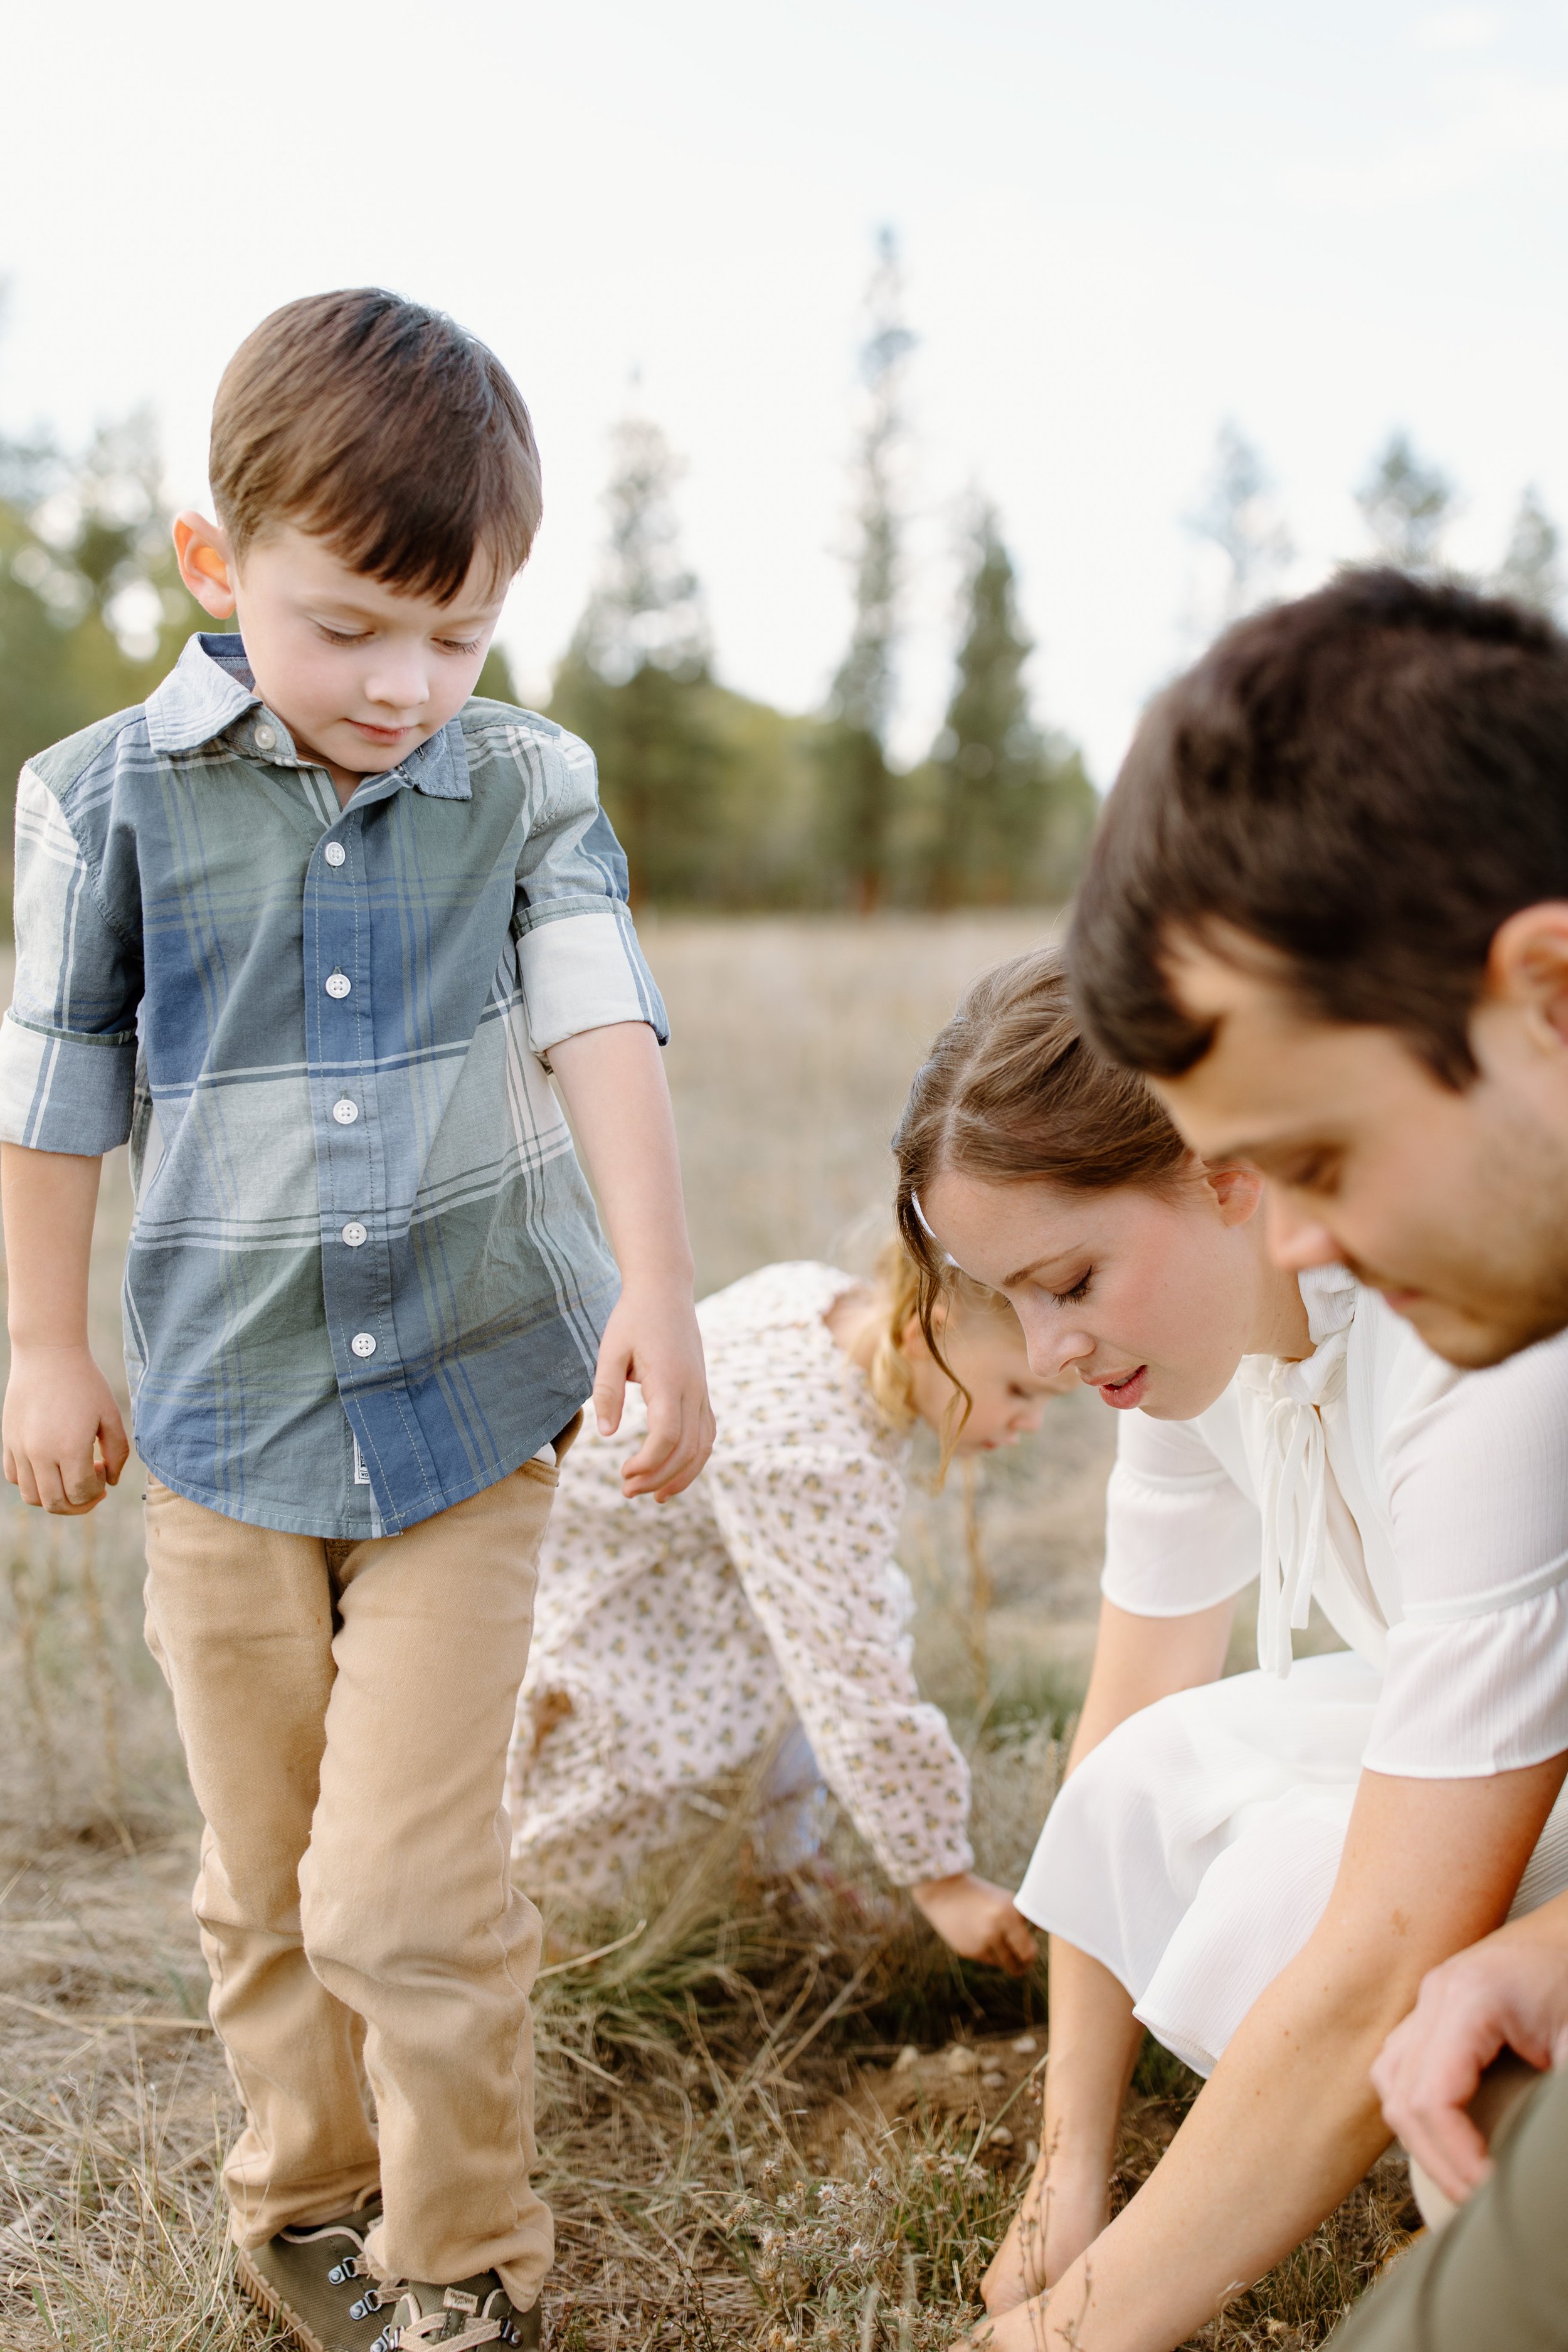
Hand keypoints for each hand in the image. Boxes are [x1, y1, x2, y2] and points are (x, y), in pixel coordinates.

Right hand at [3, 1343, 129, 1513]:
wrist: (48, 1354)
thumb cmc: (85, 1383)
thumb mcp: (111, 1416)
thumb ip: (118, 1453)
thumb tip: (111, 1482)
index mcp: (69, 1448)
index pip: (81, 1493)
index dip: (97, 1491)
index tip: (103, 1470)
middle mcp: (40, 1453)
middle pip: (56, 1504)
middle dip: (78, 1505)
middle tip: (92, 1487)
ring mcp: (20, 1449)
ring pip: (32, 1497)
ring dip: (54, 1497)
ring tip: (69, 1477)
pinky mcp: (7, 1441)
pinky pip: (14, 1477)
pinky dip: (32, 1483)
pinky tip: (49, 1466)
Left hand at [592, 1280, 714, 1501]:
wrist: (665, 1290)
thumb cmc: (632, 1318)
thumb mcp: (610, 1350)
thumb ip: (607, 1391)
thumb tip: (607, 1434)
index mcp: (668, 1380)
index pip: (667, 1436)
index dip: (648, 1464)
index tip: (623, 1475)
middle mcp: (692, 1389)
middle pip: (686, 1449)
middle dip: (659, 1478)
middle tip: (627, 1491)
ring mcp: (702, 1391)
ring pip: (703, 1447)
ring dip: (681, 1476)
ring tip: (654, 1496)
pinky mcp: (702, 1392)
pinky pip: (707, 1434)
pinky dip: (694, 1460)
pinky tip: (674, 1472)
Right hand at [911, 1872, 1038, 1974]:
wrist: (946, 1892)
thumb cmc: (983, 1896)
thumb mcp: (1007, 1901)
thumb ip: (1026, 1917)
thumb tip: (1044, 1930)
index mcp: (1008, 1916)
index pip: (1029, 1952)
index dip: (1031, 1955)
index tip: (1030, 1953)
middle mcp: (994, 1932)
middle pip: (1017, 1965)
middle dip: (1021, 1965)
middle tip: (1022, 1960)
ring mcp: (979, 1944)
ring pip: (1002, 1964)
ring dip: (1004, 1958)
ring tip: (998, 1941)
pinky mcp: (967, 1952)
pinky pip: (987, 1960)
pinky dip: (988, 1953)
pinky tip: (980, 1936)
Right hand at [1370, 1906, 1567, 2203]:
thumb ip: (1562, 2098)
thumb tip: (1550, 2160)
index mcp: (1469, 1997)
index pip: (1431, 2096)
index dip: (1455, 2157)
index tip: (1492, 2191)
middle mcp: (1435, 1993)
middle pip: (1400, 2093)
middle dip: (1434, 2159)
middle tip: (1477, 2202)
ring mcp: (1428, 1997)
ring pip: (1388, 2080)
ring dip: (1418, 2136)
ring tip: (1461, 2176)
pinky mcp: (1434, 2006)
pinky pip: (1400, 2064)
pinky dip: (1415, 2108)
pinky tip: (1449, 2136)